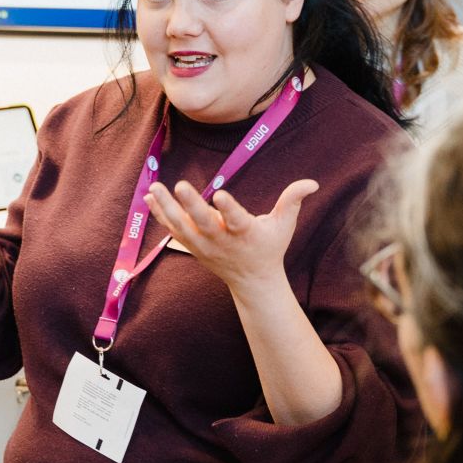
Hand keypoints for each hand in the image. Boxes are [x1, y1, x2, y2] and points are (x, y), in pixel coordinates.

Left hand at [142, 178, 317, 292]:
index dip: (228, 208)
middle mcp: (222, 241)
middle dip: (191, 205)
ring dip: (167, 208)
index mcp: (245, 234)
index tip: (220, 193)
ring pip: (182, 226)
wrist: (251, 280)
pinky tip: (150, 196)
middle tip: (179, 185)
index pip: (236, 220)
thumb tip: (312, 182)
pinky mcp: (193, 246)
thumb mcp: (284, 225)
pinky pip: (173, 229)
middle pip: (204, 223)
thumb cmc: (269, 247)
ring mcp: (204, 245)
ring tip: (155, 187)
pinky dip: (161, 214)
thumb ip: (293, 200)